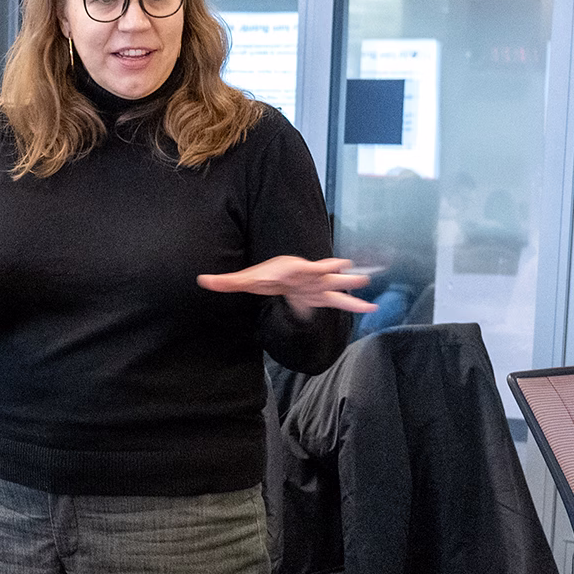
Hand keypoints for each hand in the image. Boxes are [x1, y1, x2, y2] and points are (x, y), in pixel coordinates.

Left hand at [196, 255, 374, 313]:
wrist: (282, 275)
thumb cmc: (266, 276)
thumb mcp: (246, 280)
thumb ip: (226, 281)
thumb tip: (201, 280)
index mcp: (291, 269)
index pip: (300, 267)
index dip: (307, 268)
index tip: (313, 265)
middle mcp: (307, 275)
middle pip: (321, 272)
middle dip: (332, 271)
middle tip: (347, 268)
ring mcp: (318, 285)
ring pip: (335, 285)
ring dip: (349, 284)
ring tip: (366, 283)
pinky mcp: (322, 295)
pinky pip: (340, 301)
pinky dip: (355, 304)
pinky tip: (371, 308)